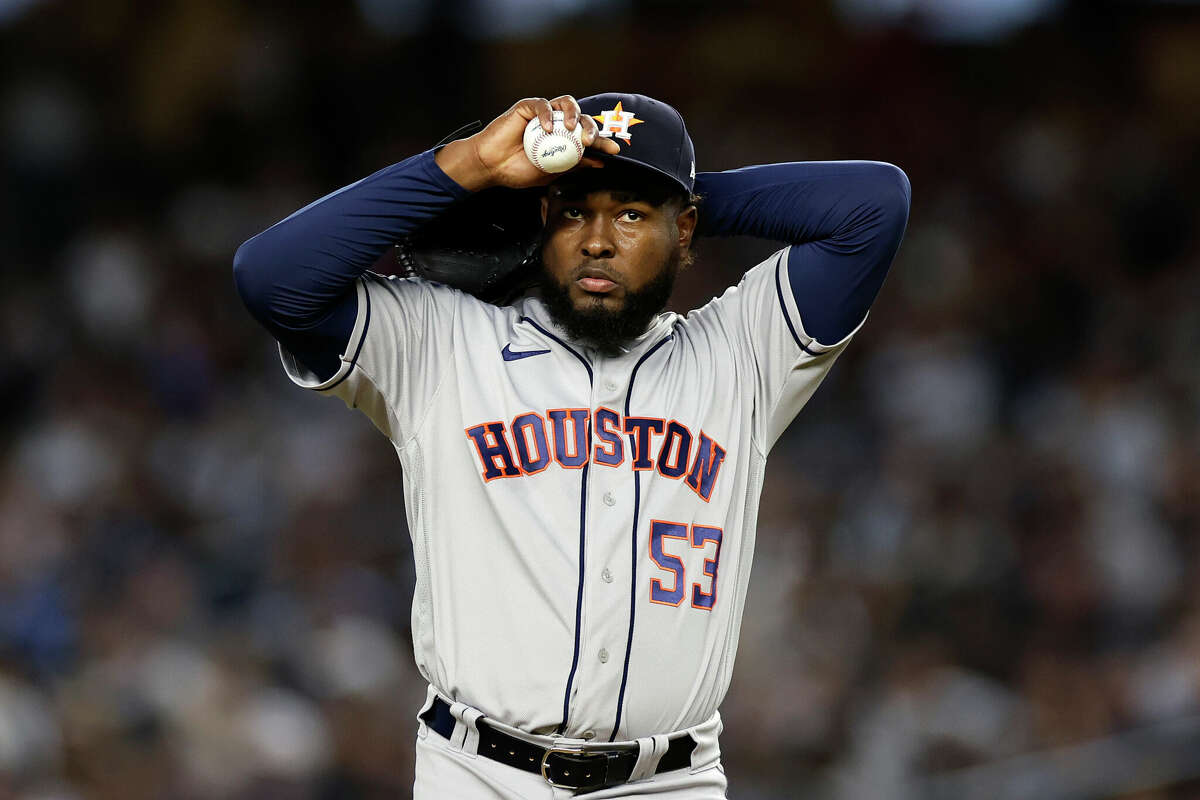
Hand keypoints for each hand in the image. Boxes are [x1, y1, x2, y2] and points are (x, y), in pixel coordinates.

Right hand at [436, 95, 620, 191]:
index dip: (602, 141)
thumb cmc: (517, 169)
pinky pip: (542, 104)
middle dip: (591, 127)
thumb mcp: (551, 171)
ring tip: (573, 129)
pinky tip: (547, 127)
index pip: (587, 136)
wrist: (492, 167)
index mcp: (563, 139)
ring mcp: (542, 115)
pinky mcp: (527, 108)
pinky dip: (547, 113)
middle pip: (581, 117)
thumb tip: (599, 162)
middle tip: (592, 140)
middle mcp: (556, 124)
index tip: (614, 150)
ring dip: (574, 114)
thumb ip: (574, 164)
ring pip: (566, 103)